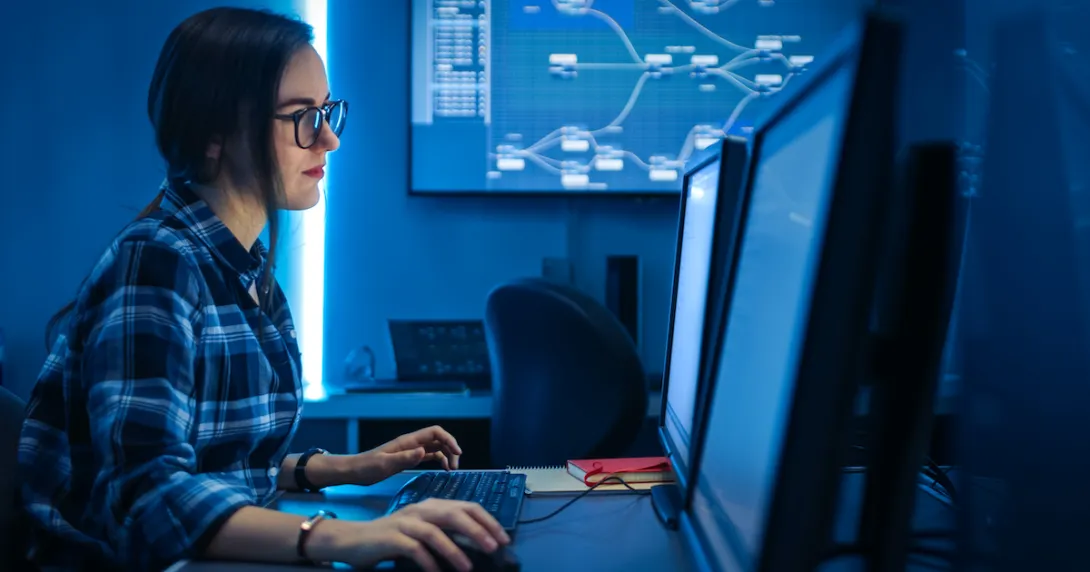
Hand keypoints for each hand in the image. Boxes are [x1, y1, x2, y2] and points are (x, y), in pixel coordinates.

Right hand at [310, 499, 510, 571]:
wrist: (355, 540)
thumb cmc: (393, 538)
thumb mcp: (423, 530)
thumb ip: (446, 532)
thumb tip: (477, 543)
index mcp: (432, 506)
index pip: (467, 506)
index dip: (487, 521)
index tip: (503, 538)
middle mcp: (421, 509)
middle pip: (455, 515)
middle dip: (478, 531)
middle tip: (494, 547)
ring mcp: (406, 522)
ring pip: (436, 533)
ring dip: (454, 551)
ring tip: (468, 568)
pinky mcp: (392, 537)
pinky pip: (415, 549)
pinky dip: (428, 562)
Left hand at [349, 425, 462, 484]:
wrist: (355, 471)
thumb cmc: (367, 468)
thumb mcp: (385, 465)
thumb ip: (405, 458)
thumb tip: (424, 452)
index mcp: (408, 441)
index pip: (434, 432)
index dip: (449, 439)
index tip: (457, 454)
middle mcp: (412, 443)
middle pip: (438, 439)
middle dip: (450, 449)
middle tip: (454, 467)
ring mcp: (411, 450)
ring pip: (436, 447)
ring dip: (446, 455)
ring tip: (451, 469)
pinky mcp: (408, 458)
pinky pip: (429, 455)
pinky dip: (439, 460)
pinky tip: (442, 469)